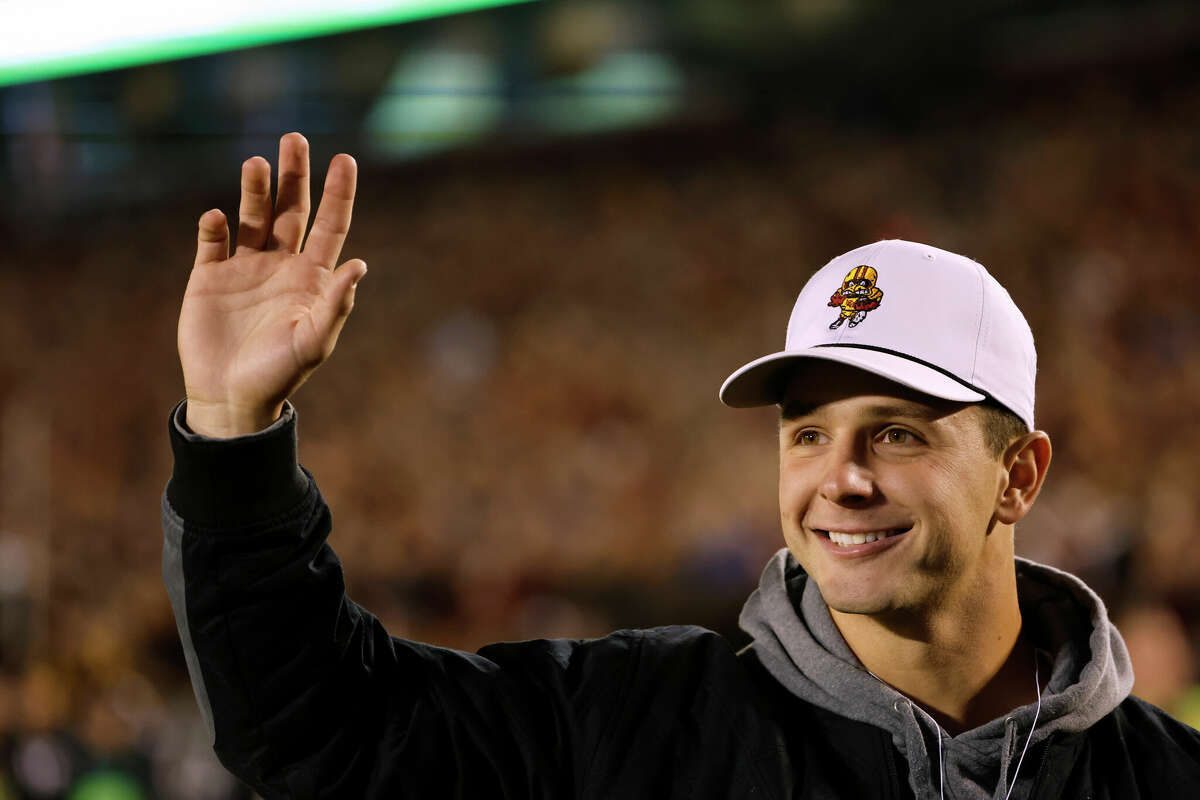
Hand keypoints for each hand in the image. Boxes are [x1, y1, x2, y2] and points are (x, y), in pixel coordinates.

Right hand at [178, 133, 367, 437]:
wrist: (232, 398)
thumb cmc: (279, 374)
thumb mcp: (313, 343)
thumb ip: (335, 305)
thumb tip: (360, 265)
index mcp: (312, 277)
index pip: (330, 226)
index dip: (338, 193)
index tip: (344, 159)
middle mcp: (281, 264)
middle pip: (290, 209)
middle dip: (293, 175)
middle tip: (293, 138)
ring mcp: (244, 267)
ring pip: (252, 217)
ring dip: (254, 190)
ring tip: (256, 163)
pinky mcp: (208, 277)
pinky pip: (212, 242)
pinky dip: (214, 227)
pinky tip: (217, 218)